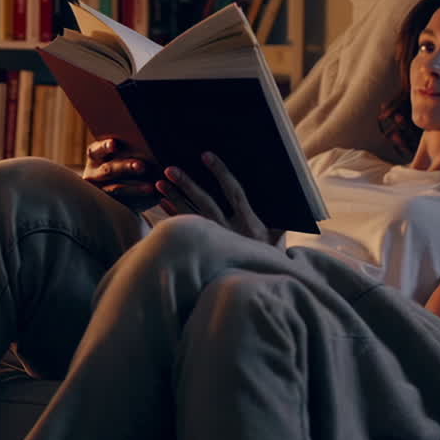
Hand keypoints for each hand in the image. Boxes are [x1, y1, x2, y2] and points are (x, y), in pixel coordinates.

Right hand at [82, 137, 158, 212]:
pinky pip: (126, 203)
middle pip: (109, 170)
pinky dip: (141, 200)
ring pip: (117, 189)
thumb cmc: (122, 159)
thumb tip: (146, 143)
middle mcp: (94, 174)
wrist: (116, 186)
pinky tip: (154, 197)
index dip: (104, 146)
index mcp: (94, 156)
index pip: (96, 150)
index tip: (114, 144)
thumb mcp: (119, 153)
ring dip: (135, 188)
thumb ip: (128, 148)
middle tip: (142, 166)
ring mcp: (101, 190)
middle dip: (126, 167)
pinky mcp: (113, 203)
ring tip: (150, 187)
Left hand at [155, 151, 283, 245]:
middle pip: (206, 203)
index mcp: (251, 224)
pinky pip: (187, 230)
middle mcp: (231, 233)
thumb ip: (276, 214)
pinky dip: (174, 215)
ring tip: (160, 183)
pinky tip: (164, 202)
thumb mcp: (279, 234)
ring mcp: (216, 243)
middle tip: (170, 169)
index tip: (206, 156)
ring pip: (192, 217)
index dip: (220, 172)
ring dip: (176, 198)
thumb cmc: (271, 254)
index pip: (234, 192)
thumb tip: (277, 187)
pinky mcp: (205, 250)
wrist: (260, 283)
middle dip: (188, 185)